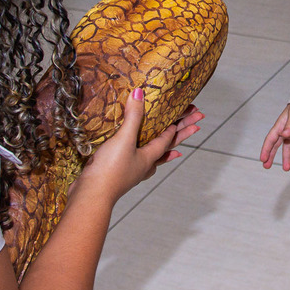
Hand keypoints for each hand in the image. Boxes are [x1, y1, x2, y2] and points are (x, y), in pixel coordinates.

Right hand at [73, 89, 202, 202]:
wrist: (91, 196)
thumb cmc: (110, 170)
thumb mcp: (124, 139)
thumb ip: (132, 117)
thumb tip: (139, 93)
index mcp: (148, 157)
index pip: (167, 139)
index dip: (177, 126)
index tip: (189, 115)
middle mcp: (144, 165)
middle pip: (168, 147)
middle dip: (182, 135)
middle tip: (197, 125)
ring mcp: (132, 172)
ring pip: (154, 159)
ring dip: (165, 152)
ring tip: (177, 152)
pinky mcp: (118, 175)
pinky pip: (137, 164)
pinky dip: (142, 160)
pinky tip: (138, 162)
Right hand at [260, 102, 289, 170]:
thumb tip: (284, 135)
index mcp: (280, 126)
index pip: (270, 139)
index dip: (266, 149)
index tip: (263, 159)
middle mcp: (285, 130)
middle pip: (276, 145)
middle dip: (271, 156)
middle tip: (266, 166)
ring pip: (287, 147)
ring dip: (286, 158)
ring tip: (286, 169)